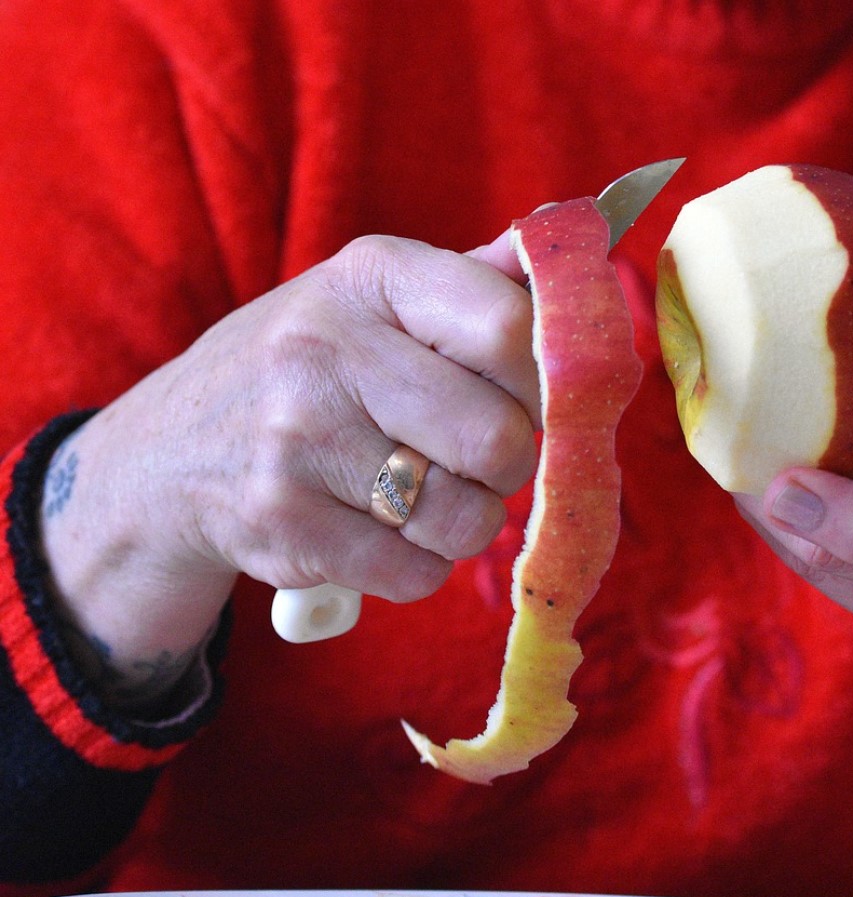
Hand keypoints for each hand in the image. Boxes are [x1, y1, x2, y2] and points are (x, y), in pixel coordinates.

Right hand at [40, 232, 537, 708]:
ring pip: (466, 518)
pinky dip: (421, 565)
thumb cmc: (311, 371)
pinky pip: (419, 573)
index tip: (531, 399)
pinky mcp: (283, 524)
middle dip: (508, 464)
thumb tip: (573, 260)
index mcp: (371, 277)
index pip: (510, 326)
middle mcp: (326, 349)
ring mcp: (296, 439)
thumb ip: (476, 285)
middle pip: (497, 437)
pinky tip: (384, 531)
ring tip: (428, 496)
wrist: (171, 453)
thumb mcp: (375, 302)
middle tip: (476, 459)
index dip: (546, 380)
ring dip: (468, 522)